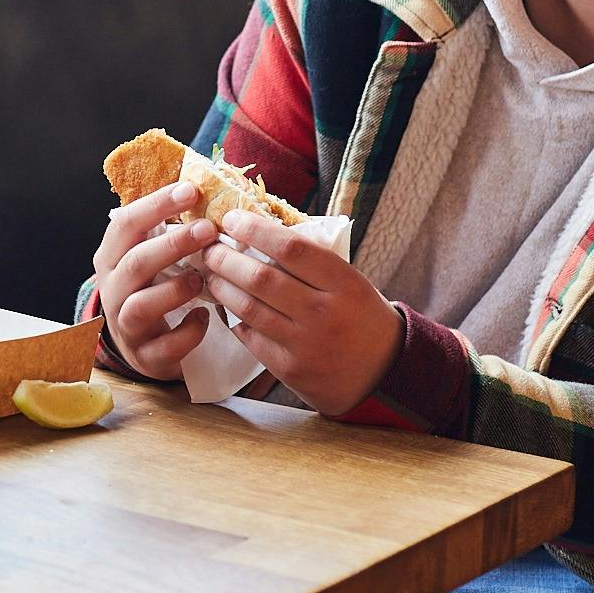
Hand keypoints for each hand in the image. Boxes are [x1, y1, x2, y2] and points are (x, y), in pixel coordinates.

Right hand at [91, 181, 218, 380]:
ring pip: (141, 306)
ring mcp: (126, 325)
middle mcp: (113, 290)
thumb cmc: (152, 288)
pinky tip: (204, 319)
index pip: (126, 224)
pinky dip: (187, 333)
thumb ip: (166, 228)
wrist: (141, 345)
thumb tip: (203, 184)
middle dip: (173, 245)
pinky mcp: (145, 356)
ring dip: (175, 290)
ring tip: (203, 280)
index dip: (157, 205)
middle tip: (208, 230)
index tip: (191, 191)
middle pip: (135, 263)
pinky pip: (164, 347)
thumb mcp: (150, 256)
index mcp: (112, 257)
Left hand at [198, 209, 403, 415]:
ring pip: (249, 308)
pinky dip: (232, 317)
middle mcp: (324, 313)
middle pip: (262, 279)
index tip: (232, 219)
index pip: (292, 249)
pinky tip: (223, 303)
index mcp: (344, 283)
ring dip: (222, 287)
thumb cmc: (361, 315)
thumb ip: (313, 260)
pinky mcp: (290, 369)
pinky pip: (251, 337)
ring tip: (210, 272)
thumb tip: (260, 228)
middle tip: (209, 247)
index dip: (256, 231)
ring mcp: (305, 344)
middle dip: (227, 259)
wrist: (384, 373)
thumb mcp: (350, 281)